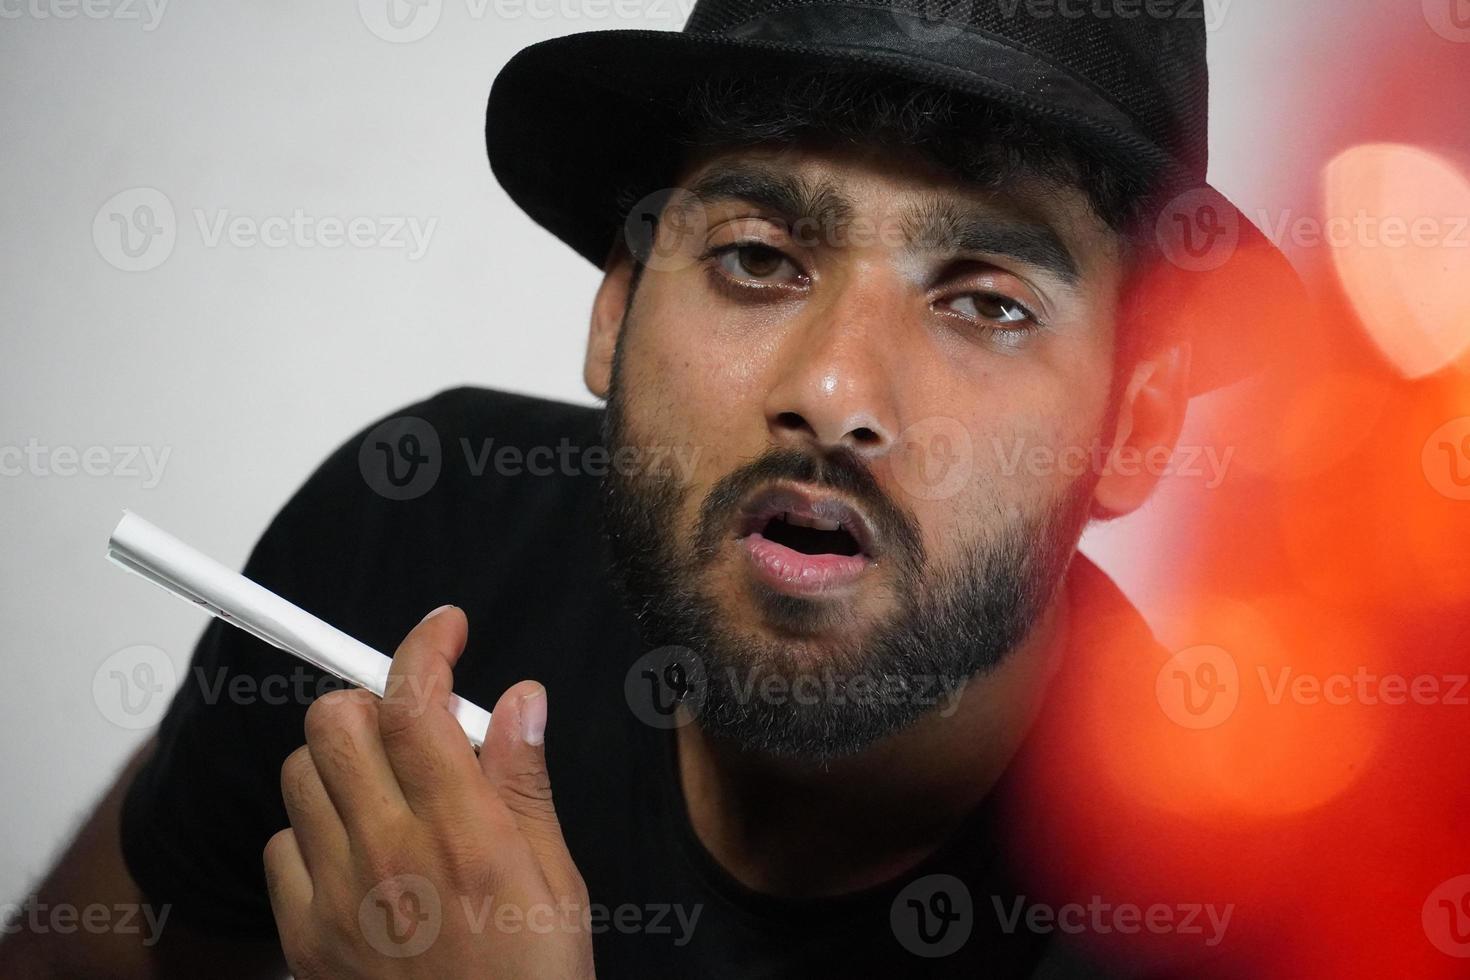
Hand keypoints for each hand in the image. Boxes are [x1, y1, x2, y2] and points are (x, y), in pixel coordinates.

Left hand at [263, 605, 594, 978]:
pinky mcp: (302, 935)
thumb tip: (518, 699)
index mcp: (463, 832)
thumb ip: (525, 782)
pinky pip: (279, 845)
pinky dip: (312, 830)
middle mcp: (389, 852)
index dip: (424, 645)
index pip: (416, 702)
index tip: (444, 628)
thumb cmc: (530, 979)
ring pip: (300, 774)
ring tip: (388, 791)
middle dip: (372, 701)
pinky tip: (358, 853)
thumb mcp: (556, 880)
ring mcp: (336, 894)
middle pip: (335, 720)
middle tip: (412, 724)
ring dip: (341, 761)